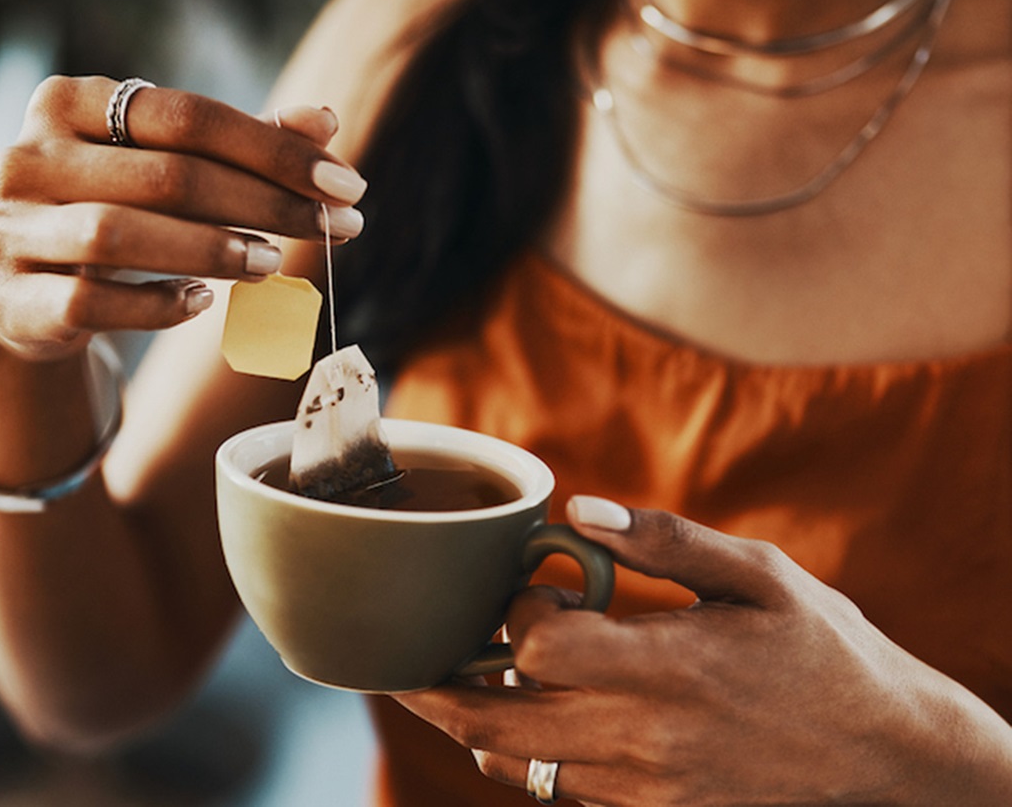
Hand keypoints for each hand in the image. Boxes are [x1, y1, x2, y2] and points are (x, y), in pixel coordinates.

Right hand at [0, 75, 366, 361]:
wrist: (21, 299)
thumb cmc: (109, 214)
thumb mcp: (164, 171)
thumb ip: (238, 145)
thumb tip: (324, 121)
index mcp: (67, 103)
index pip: (186, 117)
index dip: (273, 150)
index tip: (345, 185)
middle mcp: (27, 157)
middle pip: (165, 175)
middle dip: (263, 203)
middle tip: (332, 229)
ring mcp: (9, 229)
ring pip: (120, 235)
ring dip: (211, 250)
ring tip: (272, 262)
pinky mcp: (10, 299)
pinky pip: (91, 301)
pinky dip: (155, 304)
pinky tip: (203, 302)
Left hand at [393, 496, 1010, 805]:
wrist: (887, 758)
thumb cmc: (824, 652)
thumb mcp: (762, 577)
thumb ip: (667, 541)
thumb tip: (582, 510)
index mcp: (669, 664)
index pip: (537, 643)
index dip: (514, 610)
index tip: (532, 587)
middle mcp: (645, 735)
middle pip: (496, 721)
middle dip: (435, 688)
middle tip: (403, 663)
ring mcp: (645, 786)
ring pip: (517, 765)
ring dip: (475, 724)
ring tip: (460, 684)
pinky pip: (560, 792)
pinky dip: (527, 758)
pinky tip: (532, 721)